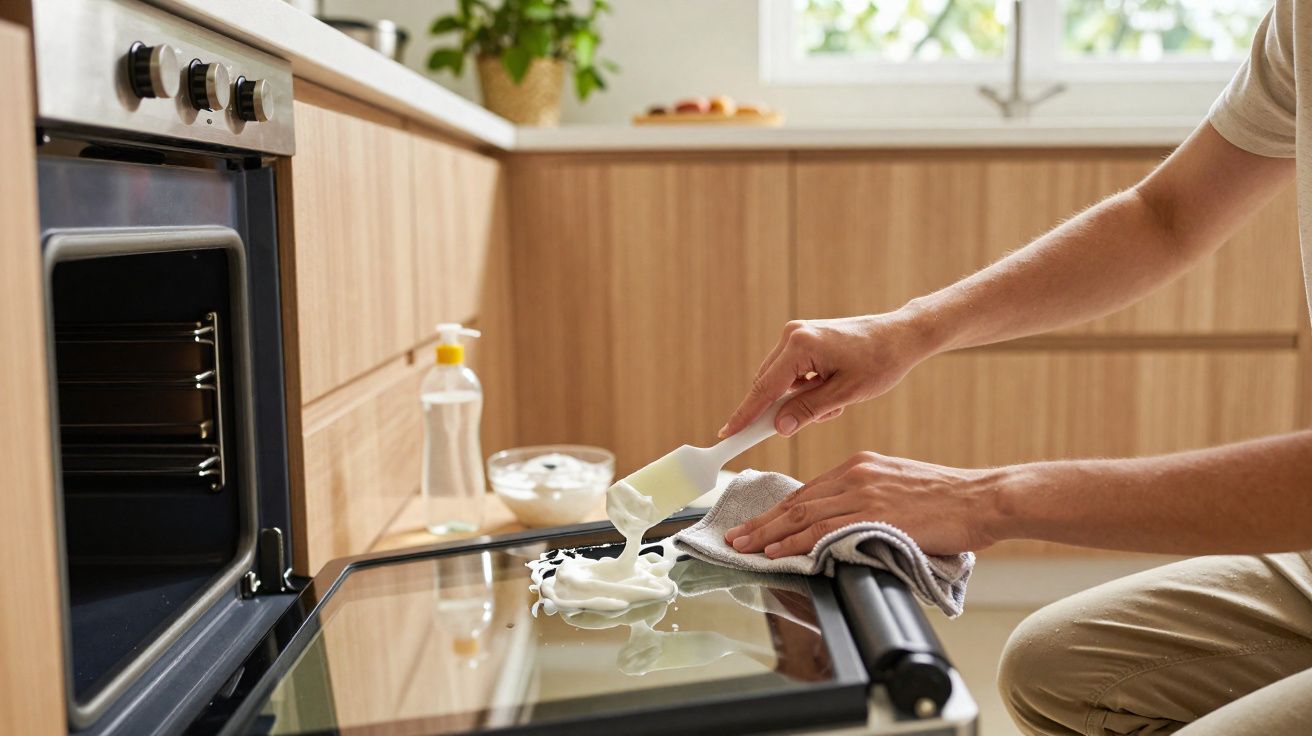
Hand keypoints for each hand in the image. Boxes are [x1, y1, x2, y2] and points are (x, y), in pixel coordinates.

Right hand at [718, 311, 935, 438]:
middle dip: (784, 409)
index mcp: (800, 345)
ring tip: (837, 401)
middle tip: (809, 421)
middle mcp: (793, 335)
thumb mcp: (845, 394)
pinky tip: (835, 390)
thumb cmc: (880, 362)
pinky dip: (808, 389)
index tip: (727, 435)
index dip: (745, 415)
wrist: (903, 335)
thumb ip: (808, 410)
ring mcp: (798, 335)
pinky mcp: (806, 340)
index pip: (764, 388)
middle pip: (768, 384)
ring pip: (782, 381)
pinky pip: (793, 373)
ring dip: (801, 399)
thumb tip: (779, 427)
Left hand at [723, 452, 1000, 556]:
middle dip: (762, 521)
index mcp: (861, 465)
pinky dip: (796, 541)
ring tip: (744, 547)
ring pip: (803, 514)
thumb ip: (868, 498)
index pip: (808, 490)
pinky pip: (824, 530)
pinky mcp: (875, 515)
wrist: (982, 498)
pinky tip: (777, 551)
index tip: (758, 522)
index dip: (778, 510)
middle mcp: (857, 474)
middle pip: (797, 501)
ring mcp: (864, 493)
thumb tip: (844, 522)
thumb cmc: (949, 498)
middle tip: (735, 536)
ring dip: (768, 533)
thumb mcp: (899, 486)